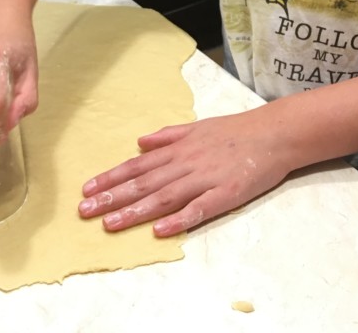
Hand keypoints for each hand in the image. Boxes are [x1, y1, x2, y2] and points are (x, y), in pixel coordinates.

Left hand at [78, 107, 293, 236]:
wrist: (272, 133)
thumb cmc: (234, 131)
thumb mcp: (197, 126)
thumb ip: (168, 135)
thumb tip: (141, 142)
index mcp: (178, 148)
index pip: (137, 166)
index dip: (111, 177)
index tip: (87, 189)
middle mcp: (185, 163)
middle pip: (143, 183)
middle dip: (112, 197)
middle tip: (85, 211)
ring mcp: (204, 179)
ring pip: (164, 197)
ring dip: (135, 211)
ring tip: (110, 224)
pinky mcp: (225, 195)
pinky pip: (198, 209)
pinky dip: (179, 219)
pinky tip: (160, 230)